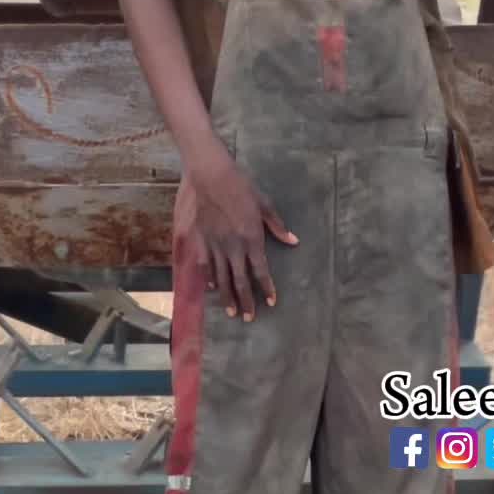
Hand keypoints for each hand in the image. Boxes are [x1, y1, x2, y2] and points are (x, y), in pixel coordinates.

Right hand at [176, 150, 297, 323]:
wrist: (210, 175)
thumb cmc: (240, 186)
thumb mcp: (264, 204)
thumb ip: (277, 226)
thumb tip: (293, 241)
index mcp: (251, 237)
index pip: (260, 270)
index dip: (266, 287)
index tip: (271, 302)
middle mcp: (233, 246)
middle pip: (239, 280)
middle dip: (246, 300)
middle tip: (250, 318)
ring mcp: (214, 245)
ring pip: (221, 277)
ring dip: (227, 296)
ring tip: (232, 311)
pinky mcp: (200, 240)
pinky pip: (205, 265)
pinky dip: (210, 278)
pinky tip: (213, 288)